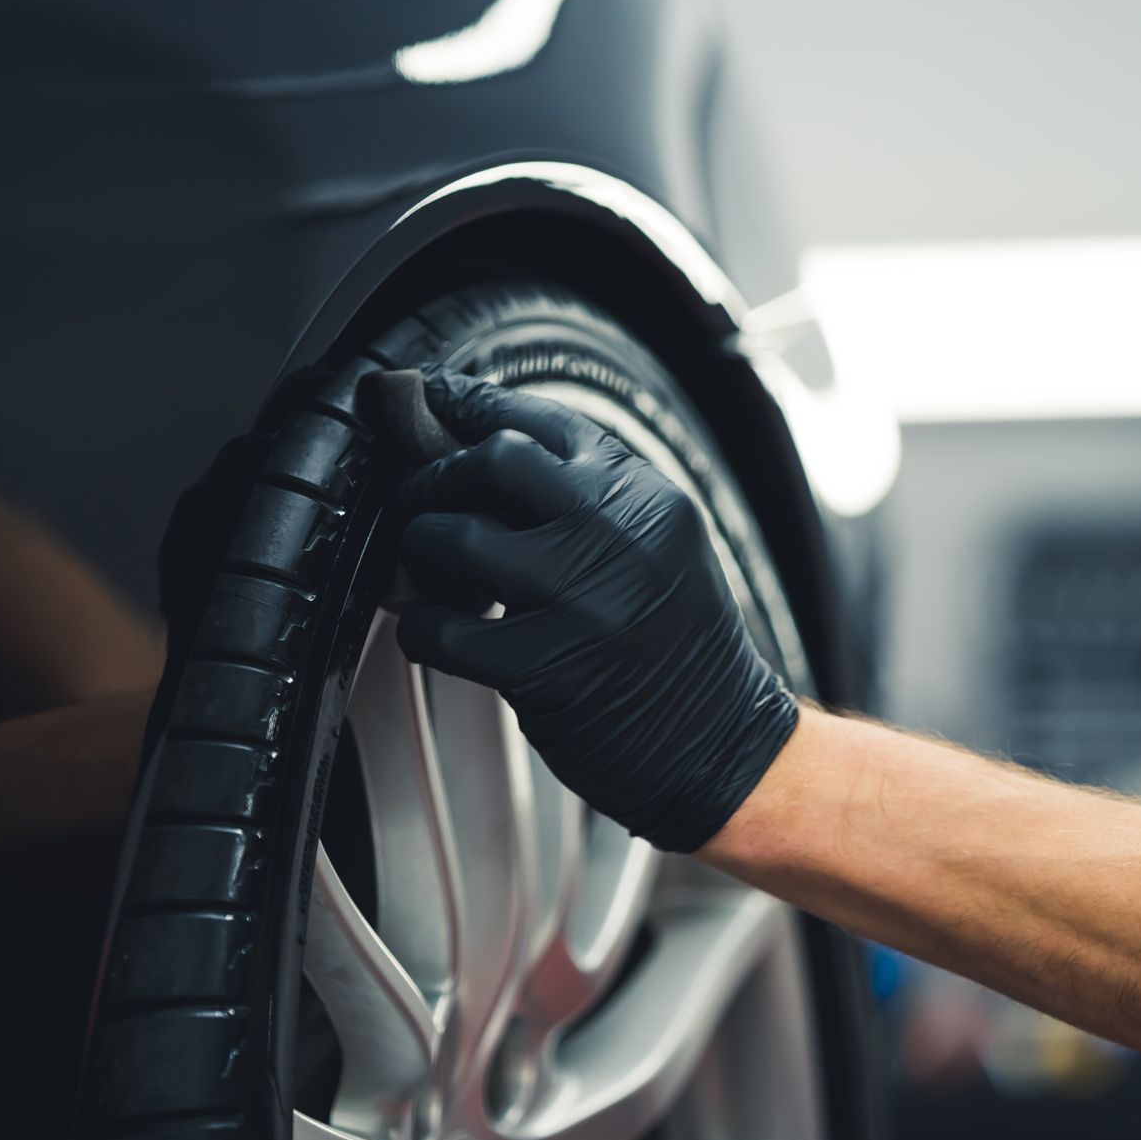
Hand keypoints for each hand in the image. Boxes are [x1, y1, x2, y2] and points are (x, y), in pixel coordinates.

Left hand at [396, 367, 799, 851]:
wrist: (720, 743)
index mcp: (646, 498)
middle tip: (420, 500)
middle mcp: (615, 535)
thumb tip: (484, 455)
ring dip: (421, 550)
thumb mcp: (661, 547)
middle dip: (436, 477)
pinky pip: (441, 628)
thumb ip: (590, 501)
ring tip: (429, 570)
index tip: (431, 396)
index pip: (545, 423)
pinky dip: (420, 627)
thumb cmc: (680, 648)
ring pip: (453, 538)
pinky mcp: (541, 666)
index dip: (473, 403)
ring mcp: (577, 600)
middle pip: (493, 461)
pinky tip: (433, 632)